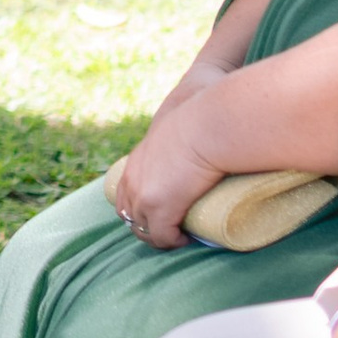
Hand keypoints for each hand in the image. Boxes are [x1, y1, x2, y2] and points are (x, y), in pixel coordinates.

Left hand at [107, 98, 228, 248]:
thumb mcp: (186, 112)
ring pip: (141, 228)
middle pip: (128, 212)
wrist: (207, 125)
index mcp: (137, 158)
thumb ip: (191, 107)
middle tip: (173, 228)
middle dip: (146, 224)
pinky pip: (160, 237)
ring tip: (181, 236)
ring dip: (159, 236)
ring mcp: (143, 194)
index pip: (126, 188)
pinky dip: (172, 242)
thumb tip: (211, 96)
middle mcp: (133, 176)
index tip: (165, 209)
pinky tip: (187, 239)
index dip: (140, 202)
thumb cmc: (203, 114)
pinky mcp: (159, 209)